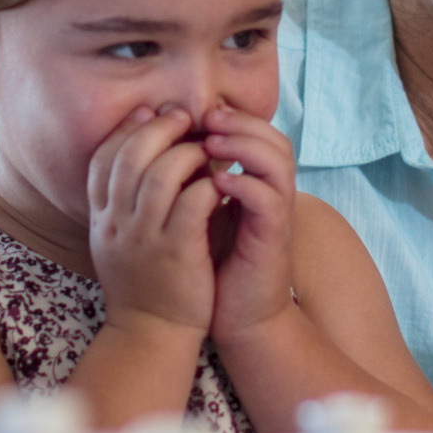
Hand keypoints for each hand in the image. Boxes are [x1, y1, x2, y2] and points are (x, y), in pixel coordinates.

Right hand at [85, 106, 218, 339]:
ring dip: (187, 153)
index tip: (149, 112)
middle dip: (160, 128)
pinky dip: (208, 185)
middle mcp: (116, 225)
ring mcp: (144, 239)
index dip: (126, 129)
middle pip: (130, 157)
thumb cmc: (144, 284)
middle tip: (184, 117)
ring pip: (161, 175)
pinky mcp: (177, 254)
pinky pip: (193, 203)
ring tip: (207, 149)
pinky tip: (220, 182)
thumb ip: (123, 202)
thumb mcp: (118, 242)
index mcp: (100, 219)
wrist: (151, 336)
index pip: (103, 158)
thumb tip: (143, 153)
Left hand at [196, 103, 303, 342]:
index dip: (229, 117)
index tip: (190, 113)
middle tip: (206, 116)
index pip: (255, 133)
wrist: (235, 319)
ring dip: (244, 146)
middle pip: (273, 138)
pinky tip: (217, 182)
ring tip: (210, 143)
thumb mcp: (195, 217)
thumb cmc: (212, 269)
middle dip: (239, 122)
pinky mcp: (274, 239)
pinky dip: (245, 185)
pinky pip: (269, 200)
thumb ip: (188, 184)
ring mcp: (276, 215)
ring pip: (278, 161)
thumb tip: (154, 148)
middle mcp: (271, 194)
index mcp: (254, 185)